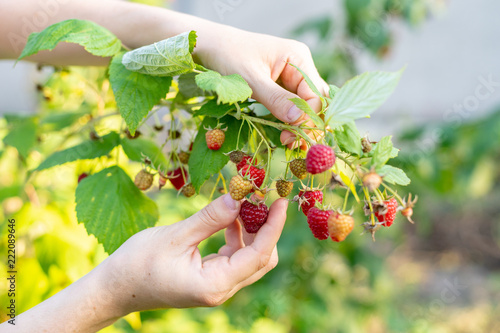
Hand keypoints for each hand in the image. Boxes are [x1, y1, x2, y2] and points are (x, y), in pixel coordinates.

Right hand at [102, 194, 287, 312]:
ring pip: (250, 258)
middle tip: (261, 197)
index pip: (259, 254)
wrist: (115, 288)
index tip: (282, 200)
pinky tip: (227, 218)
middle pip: (261, 259)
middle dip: (266, 228)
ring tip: (241, 203)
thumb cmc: (138, 263)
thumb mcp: (175, 236)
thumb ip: (210, 218)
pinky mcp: (211, 279)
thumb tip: (239, 197)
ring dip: (251, 231)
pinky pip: (235, 257)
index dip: (274, 226)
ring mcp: (217, 286)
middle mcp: (222, 290)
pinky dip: (236, 236)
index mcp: (215, 284)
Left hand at [194, 26, 328, 148]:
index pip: (314, 94)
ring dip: (300, 125)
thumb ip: (275, 99)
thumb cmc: (228, 56)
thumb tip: (299, 119)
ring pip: (306, 105)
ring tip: (289, 143)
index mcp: (298, 57)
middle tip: (294, 145)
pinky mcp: (282, 86)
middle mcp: (300, 66)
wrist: (212, 46)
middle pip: (316, 100)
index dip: (307, 117)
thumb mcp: (250, 79)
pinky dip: (291, 121)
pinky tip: (285, 134)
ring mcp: (292, 76)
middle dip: (308, 124)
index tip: (292, 137)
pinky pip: (293, 105)